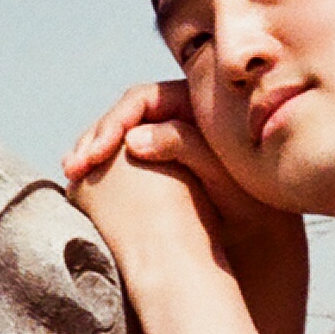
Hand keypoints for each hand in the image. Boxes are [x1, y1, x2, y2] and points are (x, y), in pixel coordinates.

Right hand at [62, 81, 299, 264]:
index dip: (115, 122)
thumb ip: (184, 147)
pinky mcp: (153, 161)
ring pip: (117, 136)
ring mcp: (162, 137)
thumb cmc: (252, 201)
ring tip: (71, 176)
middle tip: (72, 167)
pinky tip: (82, 186)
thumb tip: (133, 138)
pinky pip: (119, 157)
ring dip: (91, 152)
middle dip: (95, 138)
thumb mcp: (222, 174)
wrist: (263, 233)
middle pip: (123, 116)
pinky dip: (100, 168)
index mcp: (195, 104)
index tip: (97, 152)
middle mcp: (175, 114)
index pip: (142, 100)